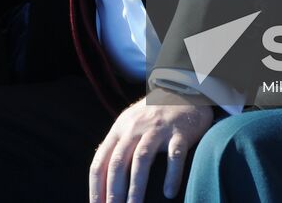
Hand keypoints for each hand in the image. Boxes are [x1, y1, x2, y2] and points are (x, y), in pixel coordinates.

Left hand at [89, 89, 213, 202]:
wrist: (185, 88)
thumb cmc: (154, 114)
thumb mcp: (130, 123)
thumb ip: (118, 146)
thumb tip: (101, 179)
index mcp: (120, 129)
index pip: (100, 160)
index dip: (96, 186)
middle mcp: (135, 128)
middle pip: (118, 162)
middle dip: (113, 191)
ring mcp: (158, 129)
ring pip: (141, 160)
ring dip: (136, 188)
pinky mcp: (180, 132)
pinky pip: (175, 156)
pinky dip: (171, 175)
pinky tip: (168, 194)